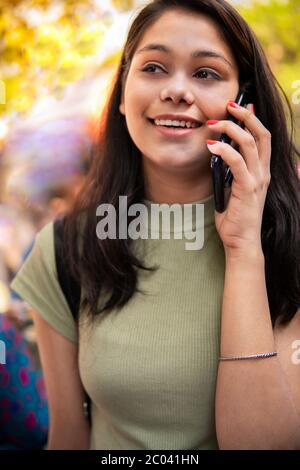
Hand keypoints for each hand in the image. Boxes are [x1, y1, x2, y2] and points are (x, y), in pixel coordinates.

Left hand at [206, 101, 270, 255]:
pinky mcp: (248, 188)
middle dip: (245, 115)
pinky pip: (238, 163)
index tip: (238, 107)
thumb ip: (228, 172)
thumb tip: (217, 154)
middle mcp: (263, 172)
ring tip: (213, 124)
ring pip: (249, 143)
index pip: (262, 138)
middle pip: (261, 134)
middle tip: (228, 105)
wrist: (241, 241)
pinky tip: (211, 146)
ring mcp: (257, 180)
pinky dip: (224, 151)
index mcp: (261, 171)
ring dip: (231, 129)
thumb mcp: (231, 189)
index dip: (252, 119)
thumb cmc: (235, 217)